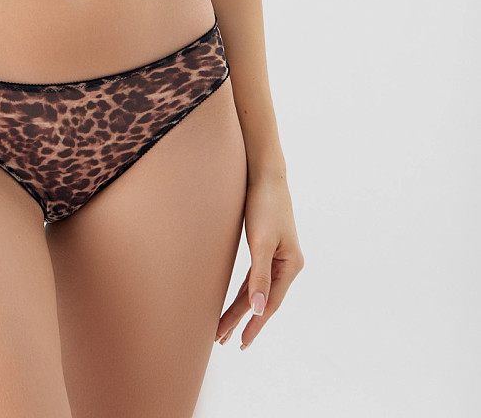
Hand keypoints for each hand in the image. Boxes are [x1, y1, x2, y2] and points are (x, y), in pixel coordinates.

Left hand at [215, 173, 304, 349]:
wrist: (264, 173)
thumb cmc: (265, 204)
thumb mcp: (261, 242)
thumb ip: (259, 276)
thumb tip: (257, 309)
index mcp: (290, 265)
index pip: (270, 303)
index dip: (255, 324)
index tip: (241, 342)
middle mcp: (287, 264)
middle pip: (262, 299)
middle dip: (243, 320)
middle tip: (224, 340)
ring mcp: (277, 256)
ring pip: (256, 289)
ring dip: (240, 307)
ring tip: (224, 327)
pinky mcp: (266, 247)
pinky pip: (254, 276)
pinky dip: (243, 290)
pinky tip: (237, 300)